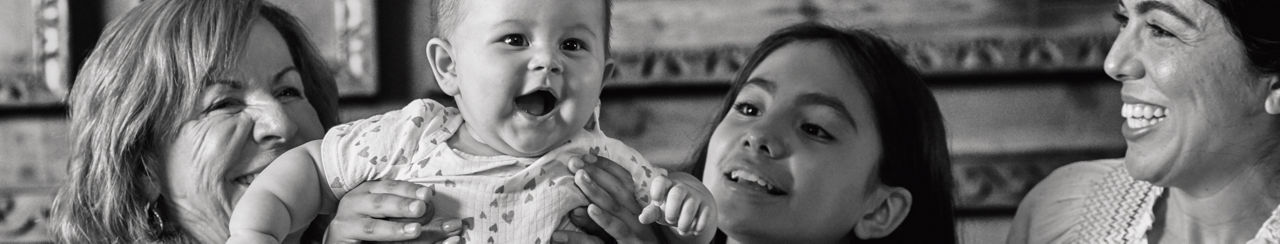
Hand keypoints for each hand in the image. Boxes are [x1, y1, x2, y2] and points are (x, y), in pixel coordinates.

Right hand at [324, 180, 462, 242]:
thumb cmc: (368, 223)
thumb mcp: (388, 212)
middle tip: (421, 208)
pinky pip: (364, 240)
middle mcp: (354, 203)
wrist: (343, 239)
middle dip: (402, 205)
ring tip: (415, 230)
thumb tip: (440, 211)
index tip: (428, 194)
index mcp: (368, 191)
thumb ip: (408, 210)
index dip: (409, 190)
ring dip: (394, 229)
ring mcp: (345, 222)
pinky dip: (386, 238)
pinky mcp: (342, 239)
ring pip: (371, 227)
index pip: (390, 187)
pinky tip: (400, 241)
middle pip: (380, 203)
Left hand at [563, 154, 659, 243]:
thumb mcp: (617, 235)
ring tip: (579, 177)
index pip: (623, 182)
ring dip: (596, 191)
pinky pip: (615, 232)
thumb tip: (577, 210)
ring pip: (616, 207)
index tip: (586, 156)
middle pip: (617, 190)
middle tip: (574, 161)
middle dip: (596, 173)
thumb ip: (600, 222)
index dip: (605, 167)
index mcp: (637, 211)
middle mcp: (638, 217)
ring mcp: (636, 232)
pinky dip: (602, 220)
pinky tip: (589, 210)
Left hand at [639, 173, 714, 237]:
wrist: (694, 207)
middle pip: (677, 193)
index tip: (656, 202)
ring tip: (681, 230)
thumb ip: (651, 212)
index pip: (661, 181)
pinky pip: (704, 215)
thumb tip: (642, 218)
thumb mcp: (659, 209)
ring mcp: (696, 196)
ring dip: (684, 223)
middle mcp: (682, 188)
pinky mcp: (707, 206)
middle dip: (672, 210)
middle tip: (670, 220)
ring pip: (690, 207)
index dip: (657, 191)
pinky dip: (698, 226)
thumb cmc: (671, 207)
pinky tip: (694, 230)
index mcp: (667, 185)